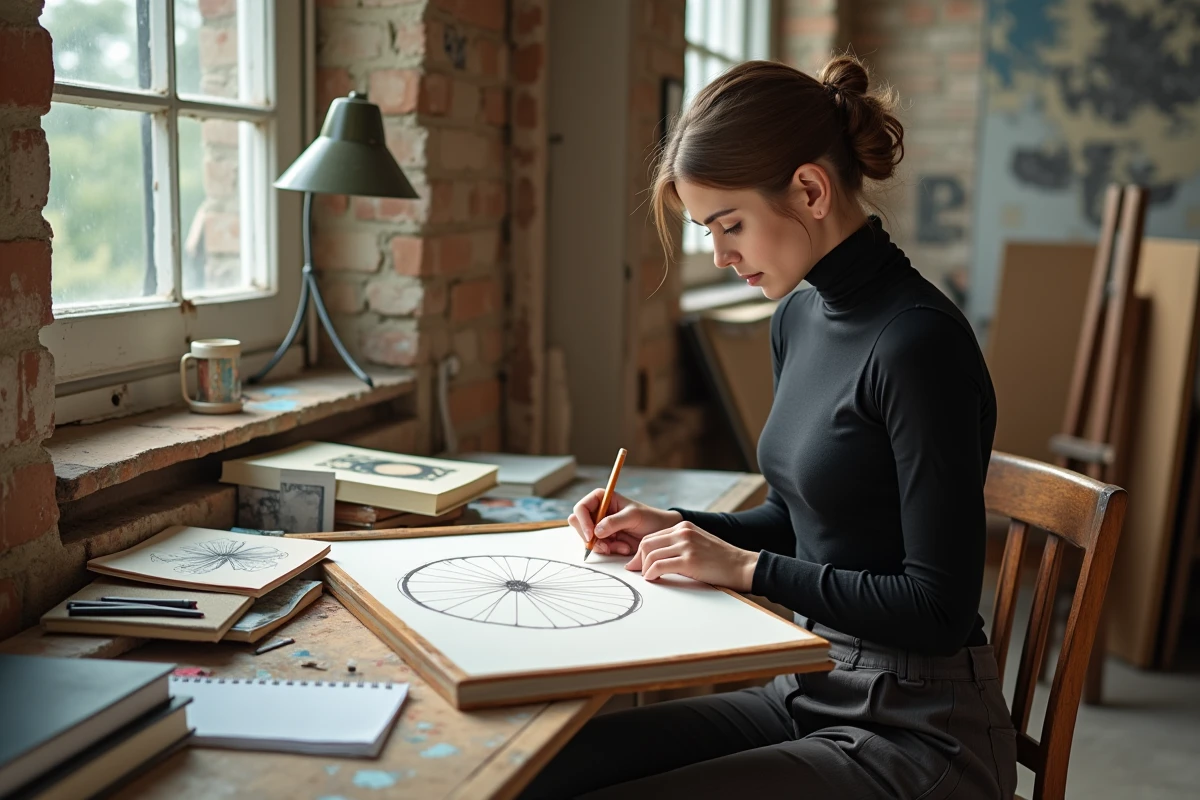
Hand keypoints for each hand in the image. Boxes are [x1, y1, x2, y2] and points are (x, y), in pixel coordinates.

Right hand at [568, 489, 681, 556]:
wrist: (659, 532)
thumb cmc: (648, 518)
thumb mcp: (633, 516)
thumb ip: (614, 522)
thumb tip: (596, 530)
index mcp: (601, 498)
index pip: (581, 508)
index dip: (582, 521)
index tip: (591, 534)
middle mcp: (597, 512)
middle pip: (578, 525)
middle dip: (590, 537)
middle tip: (605, 545)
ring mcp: (599, 526)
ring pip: (587, 539)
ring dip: (603, 545)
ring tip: (622, 545)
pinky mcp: (604, 539)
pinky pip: (598, 548)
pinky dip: (610, 550)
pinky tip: (624, 547)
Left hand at [625, 521, 758, 591]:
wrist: (742, 566)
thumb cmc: (720, 560)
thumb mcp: (697, 543)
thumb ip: (678, 546)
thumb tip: (655, 558)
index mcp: (684, 527)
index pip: (652, 536)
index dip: (640, 552)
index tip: (635, 564)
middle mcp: (683, 532)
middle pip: (647, 544)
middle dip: (637, 560)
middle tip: (635, 571)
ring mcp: (687, 545)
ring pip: (651, 555)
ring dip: (644, 569)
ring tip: (647, 577)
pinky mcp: (689, 560)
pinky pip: (660, 566)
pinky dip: (651, 574)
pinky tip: (653, 579)